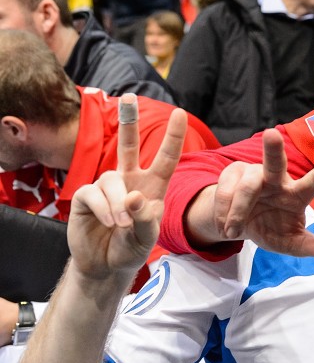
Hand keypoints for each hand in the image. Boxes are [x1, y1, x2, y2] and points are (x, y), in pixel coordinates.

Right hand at [68, 95, 186, 284]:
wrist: (105, 265)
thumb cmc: (131, 248)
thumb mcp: (147, 237)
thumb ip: (145, 218)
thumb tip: (133, 195)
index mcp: (152, 186)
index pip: (166, 158)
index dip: (173, 136)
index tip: (180, 112)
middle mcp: (129, 181)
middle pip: (128, 146)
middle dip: (128, 121)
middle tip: (129, 97)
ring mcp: (106, 187)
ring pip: (111, 180)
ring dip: (118, 204)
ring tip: (121, 225)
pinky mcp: (85, 196)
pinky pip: (94, 194)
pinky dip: (104, 209)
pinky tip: (108, 223)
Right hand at [189, 129, 313, 262]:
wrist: (236, 227)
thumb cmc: (272, 229)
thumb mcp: (294, 244)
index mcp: (297, 194)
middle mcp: (277, 178)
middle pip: (275, 162)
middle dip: (273, 148)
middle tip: (271, 134)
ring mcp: (253, 172)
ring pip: (247, 187)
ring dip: (239, 211)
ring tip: (236, 228)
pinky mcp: (231, 172)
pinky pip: (225, 192)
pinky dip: (224, 212)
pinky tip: (227, 222)